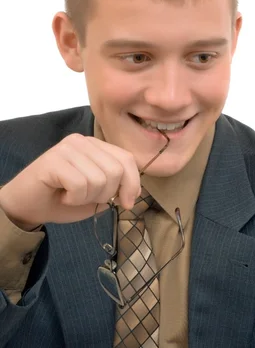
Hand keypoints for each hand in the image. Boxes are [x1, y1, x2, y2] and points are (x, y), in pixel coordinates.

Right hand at [0, 134, 140, 229]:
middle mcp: (83, 141)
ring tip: (71, 195)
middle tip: (85, 197)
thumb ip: (116, 188)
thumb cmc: (62, 199)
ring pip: (99, 179)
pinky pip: (79, 185)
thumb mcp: (97, 195)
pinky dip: (73, 198)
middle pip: (116, 171)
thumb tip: (133, 191)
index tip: (126, 203)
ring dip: (87, 197)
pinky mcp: (54, 160)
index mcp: (96, 146)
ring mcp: (67, 148)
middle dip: (106, 194)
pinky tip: (62, 195)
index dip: (132, 184)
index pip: (127, 159)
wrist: (27, 206)